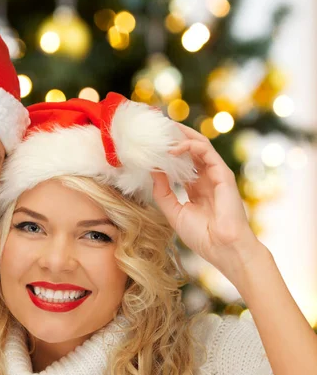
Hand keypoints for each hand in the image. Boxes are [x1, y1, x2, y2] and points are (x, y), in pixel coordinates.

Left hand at [151, 123, 261, 280]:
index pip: (182, 163)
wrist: (223, 248)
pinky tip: (174, 148)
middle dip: (175, 137)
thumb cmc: (202, 236)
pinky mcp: (223, 174)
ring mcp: (216, 175)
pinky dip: (190, 146)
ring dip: (181, 136)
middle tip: (158, 126)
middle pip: (191, 150)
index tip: (151, 143)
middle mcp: (207, 178)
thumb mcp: (173, 212)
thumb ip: (162, 192)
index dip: (167, 152)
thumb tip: (152, 170)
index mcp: (197, 188)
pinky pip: (207, 152)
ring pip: (200, 146)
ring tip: (163, 130)